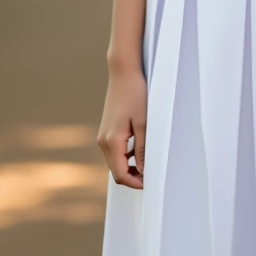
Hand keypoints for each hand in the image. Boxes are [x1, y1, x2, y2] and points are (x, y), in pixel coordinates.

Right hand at [97, 67, 146, 188]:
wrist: (123, 72)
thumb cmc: (135, 94)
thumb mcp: (144, 122)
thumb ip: (143, 149)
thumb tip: (144, 171)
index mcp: (111, 142)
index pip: (120, 175)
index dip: (136, 183)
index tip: (151, 182)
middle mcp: (103, 141)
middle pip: (116, 171)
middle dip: (133, 177)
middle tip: (153, 174)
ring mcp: (103, 136)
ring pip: (115, 162)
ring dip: (130, 166)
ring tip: (149, 161)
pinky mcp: (106, 131)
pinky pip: (115, 151)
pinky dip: (126, 156)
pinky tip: (140, 149)